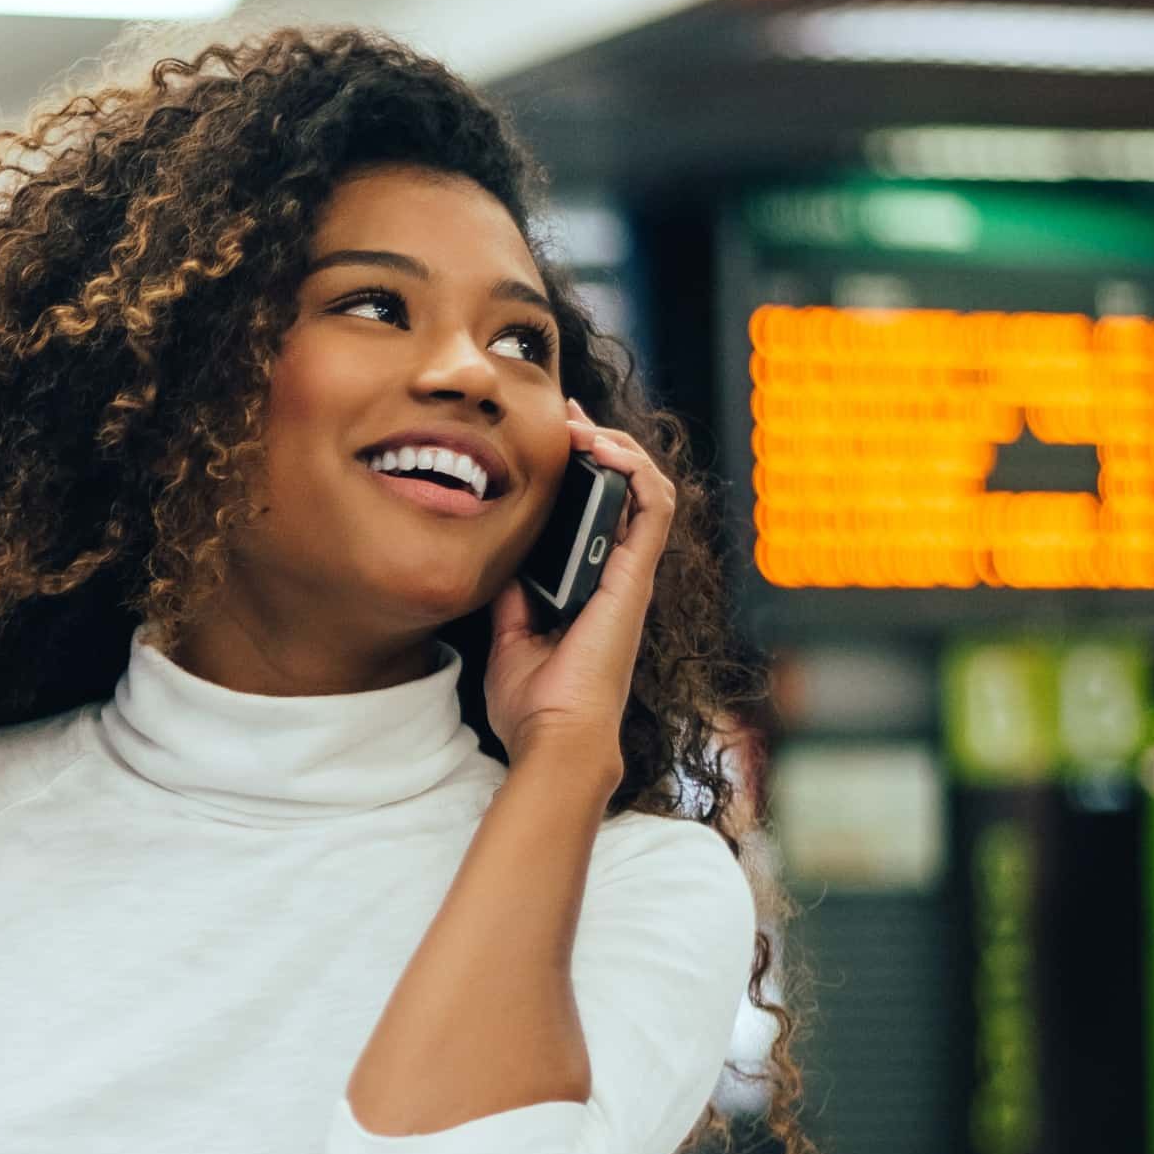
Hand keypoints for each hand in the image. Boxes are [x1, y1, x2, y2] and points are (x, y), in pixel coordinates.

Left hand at [481, 407, 674, 774]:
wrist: (556, 737)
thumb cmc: (537, 702)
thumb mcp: (510, 635)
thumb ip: (513, 595)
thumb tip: (500, 558)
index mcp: (592, 587)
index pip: (600, 513)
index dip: (583, 471)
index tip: (552, 440)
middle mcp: (618, 576)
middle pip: (626, 492)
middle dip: (602, 444)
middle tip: (566, 416)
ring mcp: (631, 575)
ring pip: (648, 490)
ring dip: (620, 448)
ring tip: (584, 427)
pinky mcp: (635, 577)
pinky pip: (654, 508)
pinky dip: (635, 469)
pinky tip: (603, 449)